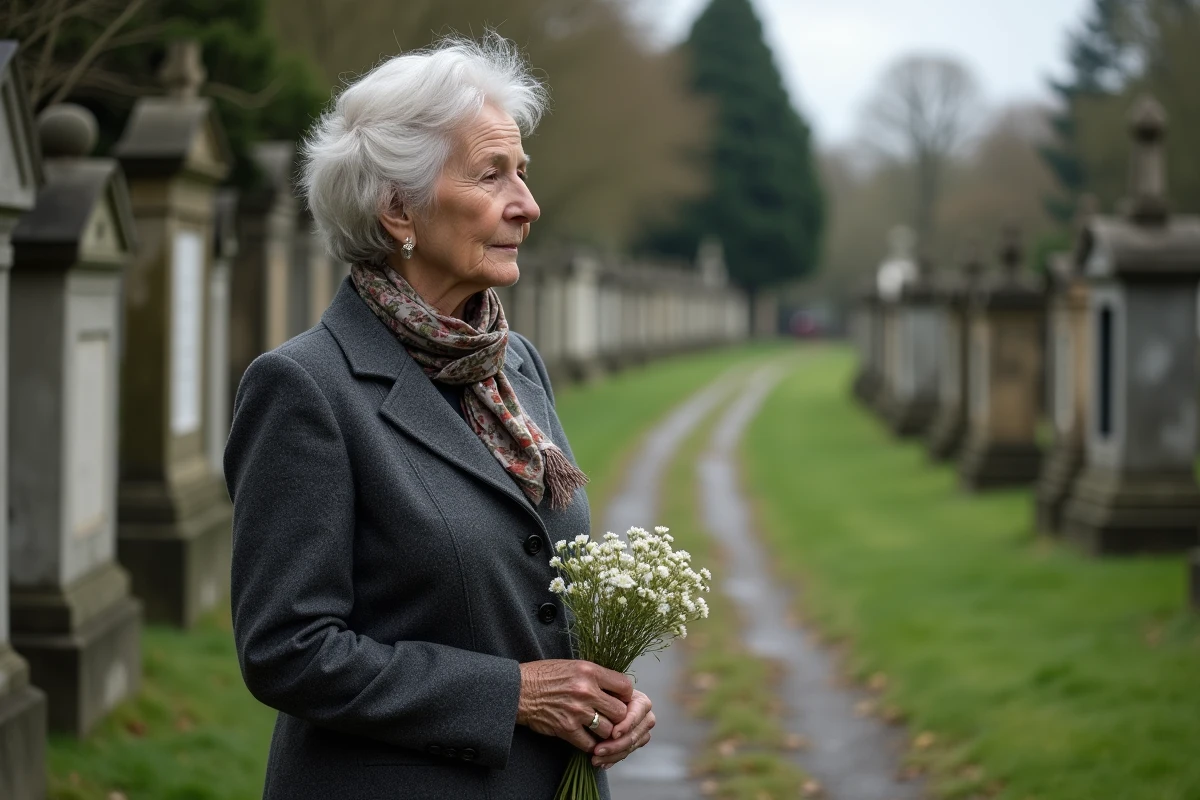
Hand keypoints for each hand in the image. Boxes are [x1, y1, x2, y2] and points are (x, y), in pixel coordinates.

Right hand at [517, 660, 633, 753]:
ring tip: (598, 729)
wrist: (518, 690)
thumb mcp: (573, 666)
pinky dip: (590, 745)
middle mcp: (586, 691)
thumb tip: (616, 688)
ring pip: (608, 730)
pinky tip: (586, 739)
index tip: (621, 700)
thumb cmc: (544, 675)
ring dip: (605, 732)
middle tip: (612, 718)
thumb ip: (595, 676)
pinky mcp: (566, 729)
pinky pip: (589, 744)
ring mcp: (577, 711)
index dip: (626, 696)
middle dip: (618, 717)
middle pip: (621, 712)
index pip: (625, 686)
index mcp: (589, 671)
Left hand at [591, 690, 653, 768]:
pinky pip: (626, 753)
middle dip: (615, 745)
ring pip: (629, 747)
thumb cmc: (605, 693)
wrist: (606, 701)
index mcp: (642, 703)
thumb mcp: (607, 694)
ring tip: (595, 759)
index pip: (636, 715)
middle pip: (633, 735)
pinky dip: (613, 759)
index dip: (626, 725)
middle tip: (597, 750)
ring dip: (611, 755)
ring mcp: (643, 733)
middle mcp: (646, 718)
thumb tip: (609, 723)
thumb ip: (609, 702)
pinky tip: (602, 763)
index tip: (613, 733)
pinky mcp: (637, 744)